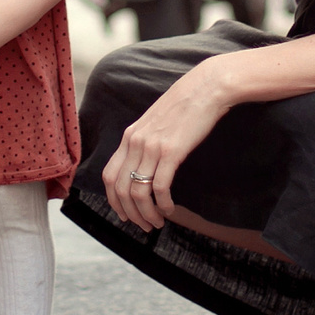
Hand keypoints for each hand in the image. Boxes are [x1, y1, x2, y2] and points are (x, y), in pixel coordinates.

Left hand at [99, 58, 234, 230]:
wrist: (206, 88)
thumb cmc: (185, 106)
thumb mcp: (156, 123)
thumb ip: (146, 141)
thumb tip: (145, 165)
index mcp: (129, 136)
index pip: (109, 175)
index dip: (113, 200)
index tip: (124, 215)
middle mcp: (135, 142)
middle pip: (120, 189)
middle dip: (130, 214)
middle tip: (144, 226)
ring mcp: (151, 146)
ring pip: (138, 192)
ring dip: (146, 214)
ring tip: (157, 223)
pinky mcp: (171, 151)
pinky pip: (159, 187)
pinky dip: (163, 204)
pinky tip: (170, 209)